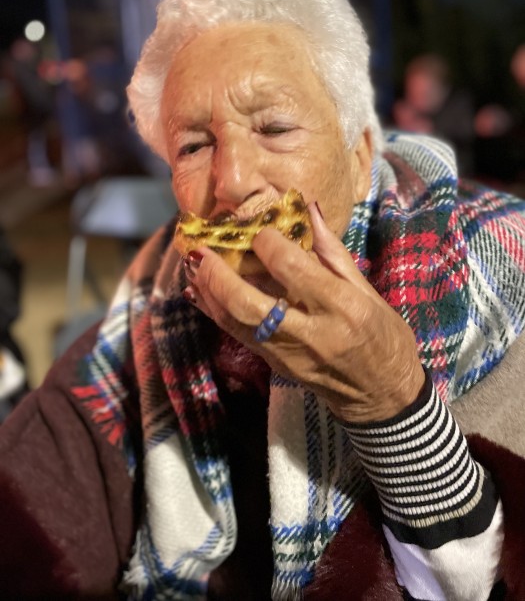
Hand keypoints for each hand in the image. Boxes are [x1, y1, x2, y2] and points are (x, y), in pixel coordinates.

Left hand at [184, 203, 424, 422]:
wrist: (383, 395)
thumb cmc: (384, 337)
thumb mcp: (368, 291)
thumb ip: (333, 253)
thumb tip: (308, 211)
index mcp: (340, 306)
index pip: (294, 270)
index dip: (269, 244)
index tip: (259, 228)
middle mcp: (311, 332)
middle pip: (252, 304)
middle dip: (220, 276)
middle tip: (200, 249)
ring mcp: (289, 354)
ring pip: (237, 323)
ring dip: (208, 293)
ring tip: (191, 265)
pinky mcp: (276, 366)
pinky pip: (238, 336)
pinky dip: (215, 312)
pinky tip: (199, 293)